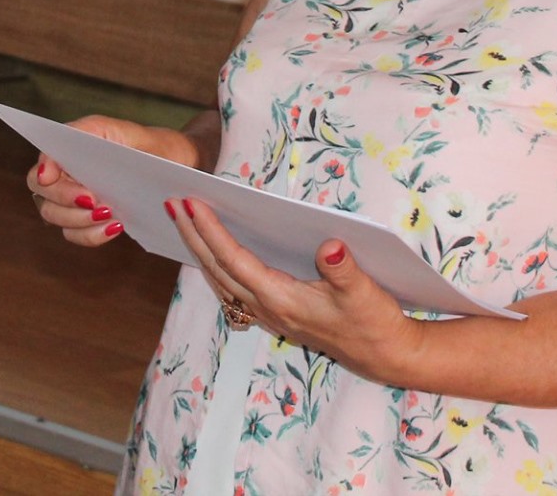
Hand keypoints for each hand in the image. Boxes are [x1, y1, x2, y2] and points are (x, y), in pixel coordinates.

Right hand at [28, 115, 198, 247]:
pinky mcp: (86, 221)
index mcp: (64, 151)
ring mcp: (70, 202)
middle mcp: (61, 177)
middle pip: (44, 199)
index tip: (67, 184)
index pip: (39, 170)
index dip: (46, 178)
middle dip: (68, 205)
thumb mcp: (116, 129)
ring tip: (111, 216)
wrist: (172, 164)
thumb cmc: (142, 143)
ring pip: (57, 220)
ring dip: (81, 222)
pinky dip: (94, 234)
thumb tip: (48, 167)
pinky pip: (77, 235)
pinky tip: (116, 226)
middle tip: (98, 203)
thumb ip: (83, 133)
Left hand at [168, 197, 424, 384]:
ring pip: (221, 280)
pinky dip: (216, 265)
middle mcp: (267, 308)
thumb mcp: (365, 293)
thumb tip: (330, 246)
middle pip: (217, 269)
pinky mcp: (276, 314)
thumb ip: (344, 269)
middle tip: (171, 202)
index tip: (192, 203)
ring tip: (183, 220)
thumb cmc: (375, 322)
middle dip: (193, 236)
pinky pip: (232, 288)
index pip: (235, 260)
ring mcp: (269, 314)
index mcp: (282, 299)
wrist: (385, 355)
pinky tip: (212, 251)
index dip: (211, 231)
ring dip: (200, 250)